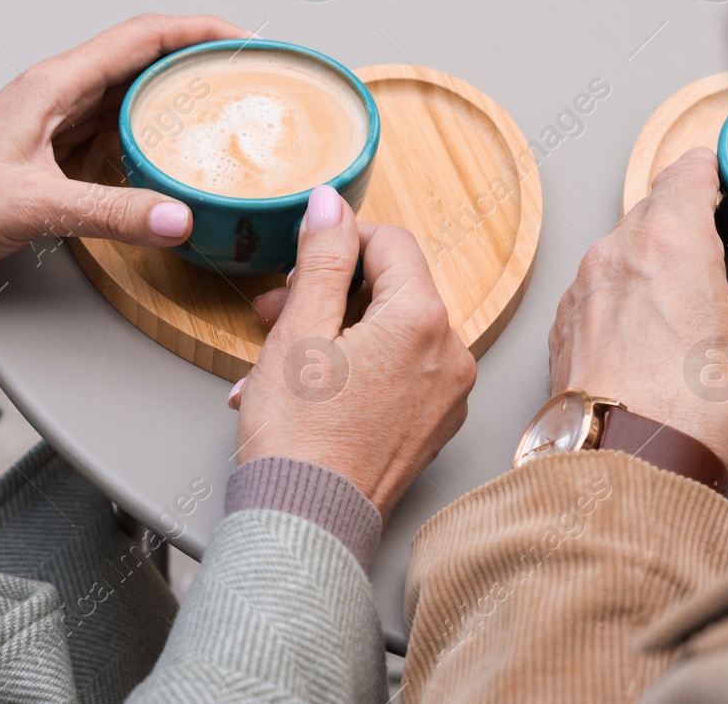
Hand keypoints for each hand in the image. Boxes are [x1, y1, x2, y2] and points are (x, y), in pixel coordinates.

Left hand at [0, 13, 249, 287]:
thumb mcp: (37, 206)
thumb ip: (111, 214)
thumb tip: (178, 217)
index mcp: (54, 83)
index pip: (143, 36)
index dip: (199, 29)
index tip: (244, 39)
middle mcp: (56, 92)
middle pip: (143, 57)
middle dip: (198, 58)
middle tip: (247, 74)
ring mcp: (53, 120)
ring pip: (129, 92)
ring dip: (176, 94)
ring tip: (223, 107)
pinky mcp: (50, 152)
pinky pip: (113, 128)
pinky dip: (149, 132)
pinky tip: (172, 152)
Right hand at [230, 185, 477, 517]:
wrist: (305, 524)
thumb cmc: (297, 438)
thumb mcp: (297, 329)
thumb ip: (321, 257)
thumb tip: (332, 204)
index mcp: (422, 321)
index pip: (389, 242)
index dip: (338, 241)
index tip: (299, 261)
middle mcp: (451, 355)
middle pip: (392, 288)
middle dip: (330, 290)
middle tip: (276, 311)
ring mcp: (447, 395)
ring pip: (391, 330)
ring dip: (335, 330)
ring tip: (280, 358)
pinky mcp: (434, 425)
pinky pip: (398, 371)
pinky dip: (356, 366)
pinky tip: (308, 385)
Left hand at [549, 147, 727, 481]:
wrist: (616, 469)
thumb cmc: (688, 417)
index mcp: (669, 245)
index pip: (685, 174)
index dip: (709, 168)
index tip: (726, 172)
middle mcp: (615, 256)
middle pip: (651, 209)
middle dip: (688, 218)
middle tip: (726, 241)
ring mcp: (583, 290)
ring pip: (620, 248)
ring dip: (653, 257)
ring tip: (692, 291)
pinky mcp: (564, 327)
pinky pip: (596, 288)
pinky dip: (623, 292)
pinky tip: (651, 327)